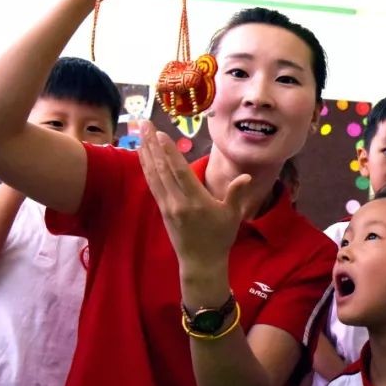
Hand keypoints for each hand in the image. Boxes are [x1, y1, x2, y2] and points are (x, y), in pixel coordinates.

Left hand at [137, 121, 252, 269]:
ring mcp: (167, 206)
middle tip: (144, 123)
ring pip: (154, 175)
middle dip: (152, 145)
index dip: (169, 152)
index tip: (159, 134)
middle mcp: (178, 202)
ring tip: (139, 133)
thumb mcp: (233, 216)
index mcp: (196, 201)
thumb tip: (246, 176)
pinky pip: (153, 184)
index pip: (179, 172)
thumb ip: (236, 194)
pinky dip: (146, 168)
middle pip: (162, 169)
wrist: (201, 262)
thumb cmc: (220, 238)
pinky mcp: (163, 209)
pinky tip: (142, 156)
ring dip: (145, 153)